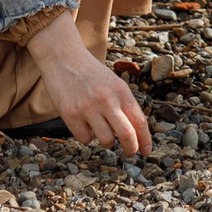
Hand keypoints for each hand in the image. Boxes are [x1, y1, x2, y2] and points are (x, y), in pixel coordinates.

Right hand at [27, 11, 151, 155]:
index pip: (140, 120)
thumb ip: (124, 104)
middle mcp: (107, 100)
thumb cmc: (91, 73)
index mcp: (122, 91)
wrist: (64, 58)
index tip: (147, 151)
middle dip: (131, 149)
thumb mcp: (114, 83)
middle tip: (130, 153)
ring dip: (106, 140)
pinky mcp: (70, 114)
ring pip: (106, 140)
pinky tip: (82, 122)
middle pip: (127, 135)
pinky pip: (84, 138)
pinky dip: (86, 135)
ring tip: (100, 128)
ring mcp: (89, 108)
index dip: (145, 139)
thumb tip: (135, 133)